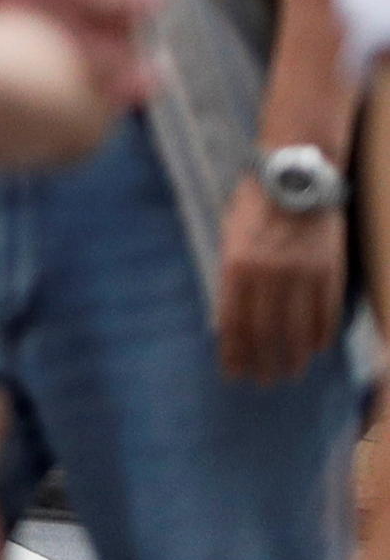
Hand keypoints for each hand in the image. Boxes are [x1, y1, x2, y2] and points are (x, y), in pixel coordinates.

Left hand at [216, 177, 346, 381]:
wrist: (296, 178)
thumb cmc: (254, 204)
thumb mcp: (229, 236)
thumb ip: (230, 275)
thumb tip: (228, 317)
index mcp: (236, 265)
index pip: (233, 323)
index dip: (234, 352)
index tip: (233, 373)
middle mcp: (269, 275)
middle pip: (265, 333)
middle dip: (262, 362)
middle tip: (261, 381)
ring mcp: (302, 276)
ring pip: (297, 331)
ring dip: (292, 358)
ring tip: (288, 374)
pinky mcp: (329, 273)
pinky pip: (325, 316)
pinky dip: (319, 337)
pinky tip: (314, 350)